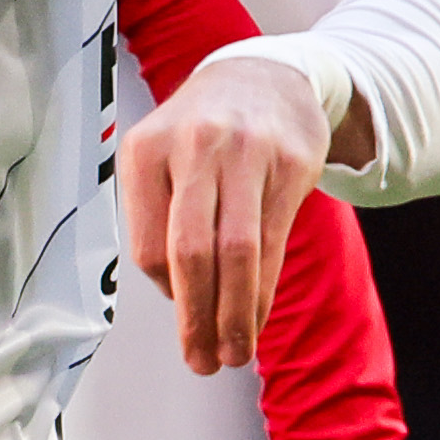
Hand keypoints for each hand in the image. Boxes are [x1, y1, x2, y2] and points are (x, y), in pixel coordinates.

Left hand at [117, 50, 337, 376]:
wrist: (264, 76)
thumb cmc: (201, 135)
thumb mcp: (160, 158)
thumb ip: (160, 221)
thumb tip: (179, 300)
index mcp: (147, 152)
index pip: (152, 246)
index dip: (169, 294)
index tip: (183, 322)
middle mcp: (195, 147)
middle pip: (194, 252)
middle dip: (198, 318)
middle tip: (203, 363)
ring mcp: (246, 152)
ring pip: (238, 251)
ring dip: (236, 313)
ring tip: (233, 353)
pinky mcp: (291, 162)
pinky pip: (274, 240)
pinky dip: (263, 288)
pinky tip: (257, 315)